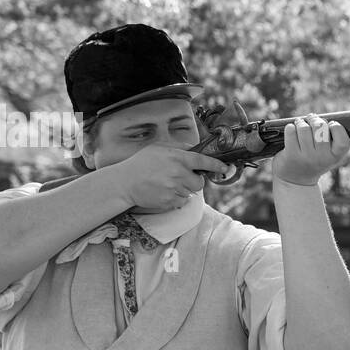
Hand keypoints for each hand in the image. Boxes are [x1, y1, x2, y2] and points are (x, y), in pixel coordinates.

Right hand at [108, 144, 230, 212]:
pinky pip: (182, 201)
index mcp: (177, 158)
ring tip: (167, 183)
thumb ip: (178, 148)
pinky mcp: (170, 201)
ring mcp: (174, 189)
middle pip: (199, 182)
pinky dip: (176, 198)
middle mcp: (178, 173)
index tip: (225, 168)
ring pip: (191, 192)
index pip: (203, 161)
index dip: (216, 165)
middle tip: (181, 178)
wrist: (124, 183)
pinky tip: (163, 191)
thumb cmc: (141, 163)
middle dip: (194, 181)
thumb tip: (195, 149)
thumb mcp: (159, 148)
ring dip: (184, 189)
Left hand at [273, 113, 349, 185]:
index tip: (331, 125)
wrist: (296, 180)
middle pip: (320, 127)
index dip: (337, 127)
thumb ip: (329, 137)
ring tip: (300, 125)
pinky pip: (291, 131)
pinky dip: (290, 127)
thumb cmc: (314, 160)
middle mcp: (322, 158)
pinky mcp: (291, 155)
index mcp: (335, 157)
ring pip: (304, 128)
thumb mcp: (328, 153)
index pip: (343, 140)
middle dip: (314, 119)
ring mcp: (306, 157)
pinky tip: (291, 131)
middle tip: (311, 120)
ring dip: (300, 123)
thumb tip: (315, 116)